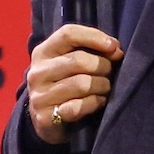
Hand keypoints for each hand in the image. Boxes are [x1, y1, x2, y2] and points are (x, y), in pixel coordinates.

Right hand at [26, 24, 124, 144]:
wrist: (45, 120)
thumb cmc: (65, 83)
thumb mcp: (72, 61)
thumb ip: (91, 49)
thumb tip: (116, 49)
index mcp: (43, 52)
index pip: (68, 33)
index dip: (94, 37)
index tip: (114, 47)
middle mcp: (37, 72)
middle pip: (79, 60)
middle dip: (103, 66)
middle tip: (109, 73)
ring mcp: (39, 96)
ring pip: (82, 84)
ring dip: (102, 86)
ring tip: (104, 88)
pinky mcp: (45, 118)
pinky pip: (79, 106)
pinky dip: (95, 103)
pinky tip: (98, 102)